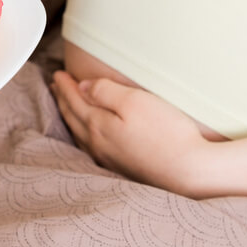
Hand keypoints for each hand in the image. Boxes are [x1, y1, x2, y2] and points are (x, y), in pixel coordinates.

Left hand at [51, 71, 215, 196]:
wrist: (189, 172)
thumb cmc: (166, 133)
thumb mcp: (135, 101)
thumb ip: (105, 92)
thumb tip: (82, 87)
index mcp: (98, 125)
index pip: (75, 101)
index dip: (65, 86)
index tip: (59, 74)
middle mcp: (99, 145)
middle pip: (74, 118)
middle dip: (63, 100)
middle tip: (56, 87)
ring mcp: (110, 159)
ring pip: (80, 135)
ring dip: (71, 118)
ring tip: (67, 107)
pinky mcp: (123, 169)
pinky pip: (91, 148)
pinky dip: (83, 136)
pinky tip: (88, 137)